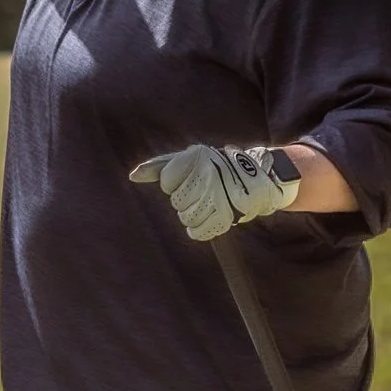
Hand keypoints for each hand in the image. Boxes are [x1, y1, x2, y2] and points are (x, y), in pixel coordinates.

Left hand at [130, 144, 300, 242]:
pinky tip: (210, 216)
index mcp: (197, 157)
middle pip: (176, 202)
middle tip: (203, 191)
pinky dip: (201, 229)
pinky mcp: (226, 217)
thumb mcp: (188, 160)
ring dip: (194, 214)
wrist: (257, 180)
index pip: (167, 182)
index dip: (175, 183)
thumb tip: (133, 176)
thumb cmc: (215, 168)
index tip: (191, 177)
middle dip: (186, 199)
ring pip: (186, 218)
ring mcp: (218, 197)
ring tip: (209, 203)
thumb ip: (159, 167)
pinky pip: (197, 232)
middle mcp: (208, 176)